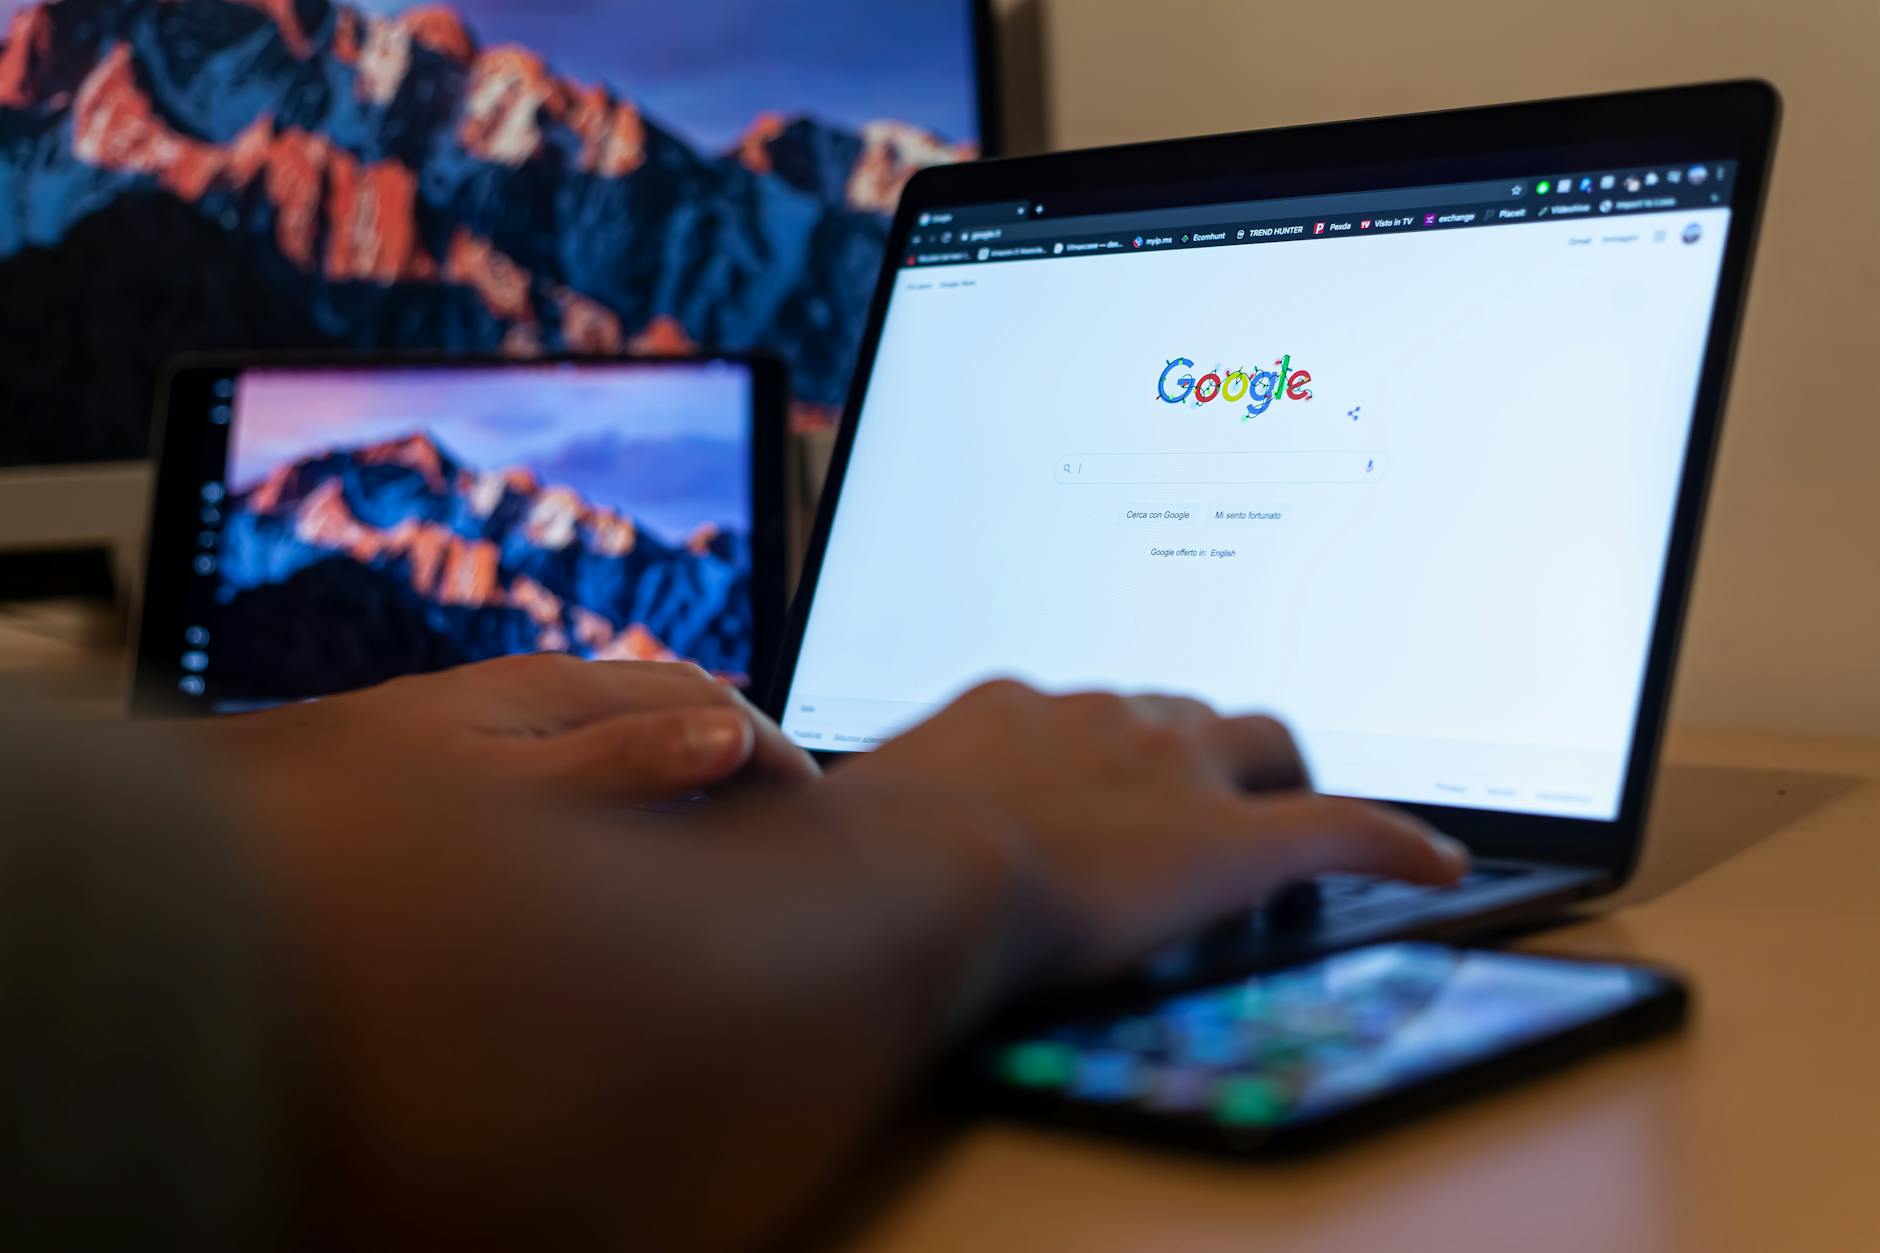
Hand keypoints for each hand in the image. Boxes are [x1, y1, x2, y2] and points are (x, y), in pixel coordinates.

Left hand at [201, 654, 818, 807]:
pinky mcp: (480, 761)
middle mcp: (535, 696)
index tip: (814, 814)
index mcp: (556, 691)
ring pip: (634, 737)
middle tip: (784, 834)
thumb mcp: (508, 793)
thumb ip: (619, 764)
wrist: (238, 825)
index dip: (774, 753)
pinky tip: (626, 848)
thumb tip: (727, 740)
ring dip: (689, 779)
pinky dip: (637, 799)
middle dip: (742, 759)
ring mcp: (508, 725)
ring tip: (723, 846)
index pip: (709, 702)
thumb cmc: (365, 813)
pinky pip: (591, 767)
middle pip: (678, 709)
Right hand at [849, 679, 1467, 983]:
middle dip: (1201, 747)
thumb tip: (840, 825)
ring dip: (1277, 774)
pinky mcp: (1234, 841)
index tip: (1114, 774)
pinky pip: (1344, 828)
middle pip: (1185, 712)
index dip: (1116, 746)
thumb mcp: (864, 811)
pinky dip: (1395, 842)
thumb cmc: (865, 852)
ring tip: (1293, 811)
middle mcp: (1105, 717)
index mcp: (1019, 708)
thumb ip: (885, 806)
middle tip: (1206, 794)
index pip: (1090, 711)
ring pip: (1262, 742)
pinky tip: (1436, 862)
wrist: (913, 872)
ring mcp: (1174, 770)